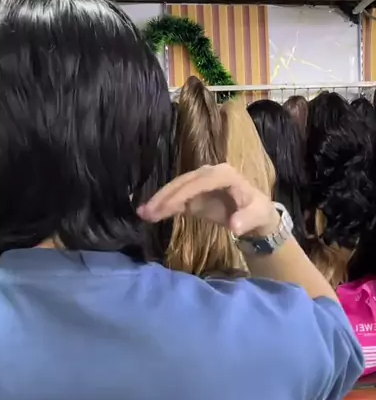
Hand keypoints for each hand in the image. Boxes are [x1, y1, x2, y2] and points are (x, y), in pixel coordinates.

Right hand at [138, 164, 278, 236]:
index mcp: (223, 174)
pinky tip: (150, 213)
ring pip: (176, 189)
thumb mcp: (258, 216)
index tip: (164, 208)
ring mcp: (200, 183)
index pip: (197, 182)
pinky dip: (164, 205)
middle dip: (163, 197)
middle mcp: (209, 173)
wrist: (257, 216)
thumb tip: (234, 226)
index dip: (180, 194)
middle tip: (145, 212)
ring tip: (142, 213)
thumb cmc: (258, 212)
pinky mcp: (195, 194)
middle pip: (182, 183)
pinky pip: (177, 199)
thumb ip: (246, 219)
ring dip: (159, 201)